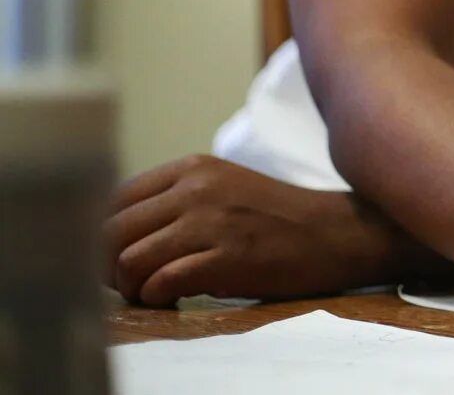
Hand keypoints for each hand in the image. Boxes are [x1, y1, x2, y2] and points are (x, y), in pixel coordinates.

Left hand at [103, 155, 409, 305]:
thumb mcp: (223, 188)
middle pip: (111, 232)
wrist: (336, 233)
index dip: (104, 237)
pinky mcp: (226, 257)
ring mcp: (211, 221)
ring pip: (128, 260)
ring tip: (154, 293)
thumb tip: (116, 235)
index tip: (120, 260)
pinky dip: (158, 298)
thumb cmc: (276, 218)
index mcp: (192, 168)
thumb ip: (175, 200)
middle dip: (108, 267)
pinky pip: (161, 282)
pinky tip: (176, 299)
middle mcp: (196, 188)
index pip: (114, 200)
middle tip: (131, 284)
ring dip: (131, 287)